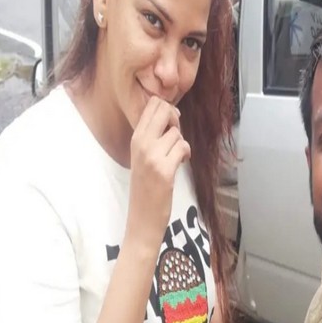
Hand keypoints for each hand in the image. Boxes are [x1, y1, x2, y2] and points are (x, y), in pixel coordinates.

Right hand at [125, 96, 190, 250]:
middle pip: (164, 110)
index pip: (152, 105)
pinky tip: (181, 163)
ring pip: (177, 133)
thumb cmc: (146, 186)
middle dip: (176, 120)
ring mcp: (151, 156)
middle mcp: (141, 144)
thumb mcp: (143, 156)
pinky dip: (186, 154)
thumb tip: (173, 113)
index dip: (167, 108)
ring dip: (182, 144)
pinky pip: (183, 147)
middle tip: (175, 137)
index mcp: (135, 139)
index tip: (170, 123)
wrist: (142, 217)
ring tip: (176, 156)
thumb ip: (154, 135)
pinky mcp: (164, 169)